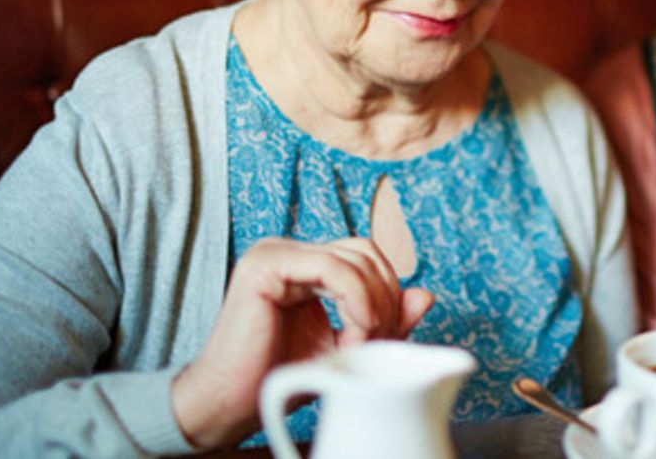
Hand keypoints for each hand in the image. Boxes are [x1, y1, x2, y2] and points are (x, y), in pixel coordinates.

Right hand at [170, 237, 433, 447]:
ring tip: (360, 343)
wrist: (229, 403)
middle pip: (366, 252)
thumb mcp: (348, 348)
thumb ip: (385, 320)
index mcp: (305, 265)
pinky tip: (356, 329)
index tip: (387, 337)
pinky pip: (333, 267)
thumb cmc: (280, 376)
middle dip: (386, 298)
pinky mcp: (267, 265)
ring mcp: (275, 253)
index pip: (367, 257)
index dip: (389, 292)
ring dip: (372, 304)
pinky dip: (356, 298)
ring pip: (355, 258)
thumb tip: (426, 295)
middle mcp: (290, 252)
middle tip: (378, 341)